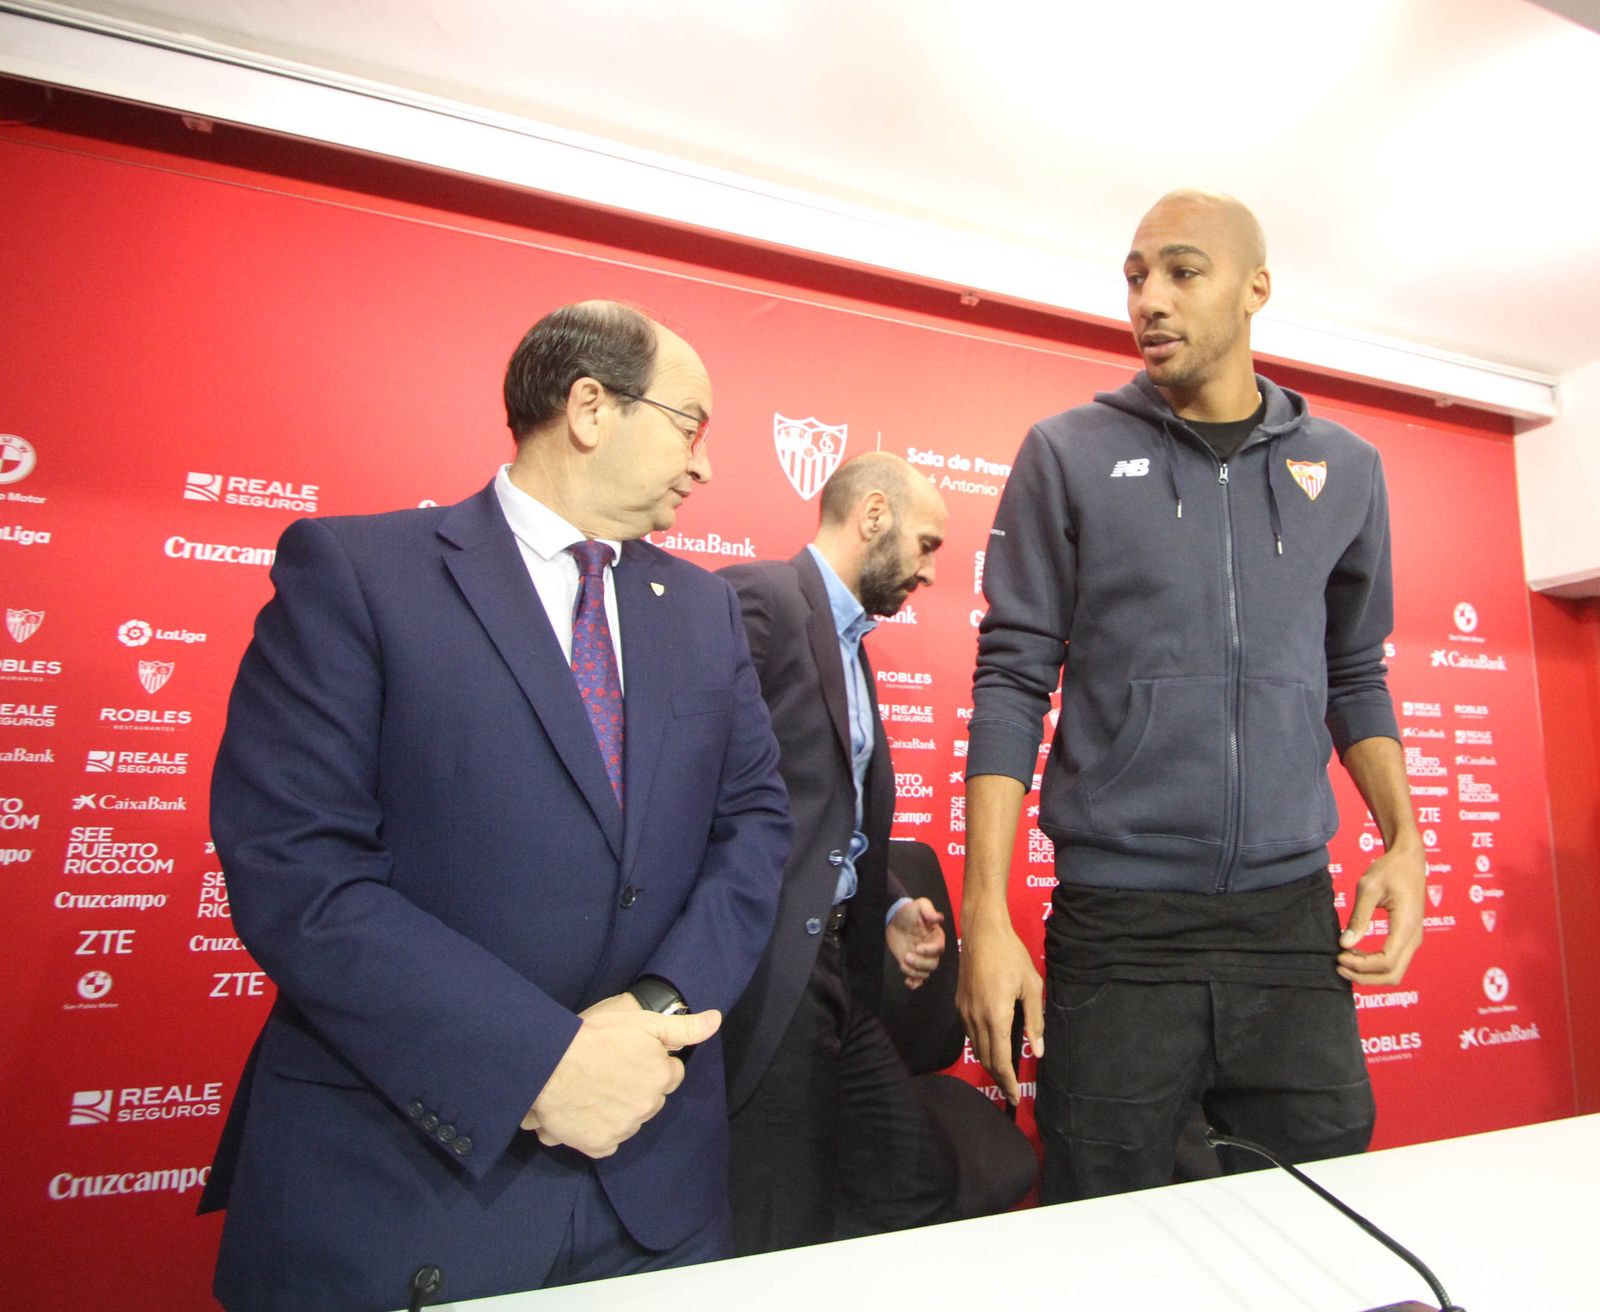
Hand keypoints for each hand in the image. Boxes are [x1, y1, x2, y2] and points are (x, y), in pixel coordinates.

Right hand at [520, 1000, 720, 1157]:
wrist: (551, 1065)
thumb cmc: (595, 1037)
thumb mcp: (643, 1022)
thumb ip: (684, 1027)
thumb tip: (716, 1020)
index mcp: (660, 1076)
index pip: (670, 1075)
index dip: (653, 1064)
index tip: (632, 1057)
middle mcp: (648, 1106)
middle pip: (652, 1099)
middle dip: (638, 1087)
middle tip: (611, 1071)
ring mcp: (625, 1128)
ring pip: (631, 1120)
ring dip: (620, 1109)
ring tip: (595, 1090)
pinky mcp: (601, 1145)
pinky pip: (610, 1141)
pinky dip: (601, 1130)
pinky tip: (587, 1111)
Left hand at [887, 897, 945, 989]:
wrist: (894, 920)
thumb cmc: (909, 912)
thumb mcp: (919, 906)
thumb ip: (929, 911)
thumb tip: (939, 918)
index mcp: (936, 937)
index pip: (938, 947)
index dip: (929, 950)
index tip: (918, 948)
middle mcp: (931, 950)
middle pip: (933, 963)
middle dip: (920, 963)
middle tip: (906, 956)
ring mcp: (922, 959)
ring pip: (925, 972)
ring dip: (915, 972)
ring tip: (903, 964)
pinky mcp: (913, 965)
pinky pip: (918, 979)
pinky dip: (914, 983)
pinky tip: (907, 982)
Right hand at [956, 915, 1042, 1104]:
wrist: (982, 933)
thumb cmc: (1012, 956)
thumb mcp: (1031, 987)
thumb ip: (1035, 1021)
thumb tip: (1038, 1051)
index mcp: (996, 1016)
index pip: (1000, 1060)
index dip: (1008, 1082)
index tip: (1014, 1098)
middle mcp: (976, 1018)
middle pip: (986, 1059)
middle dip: (999, 1078)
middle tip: (1011, 1092)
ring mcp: (964, 1011)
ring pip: (976, 1048)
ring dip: (989, 1063)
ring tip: (1004, 1073)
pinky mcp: (959, 1004)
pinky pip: (970, 1034)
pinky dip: (981, 1047)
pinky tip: (991, 1046)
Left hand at [1337, 839, 1424, 986]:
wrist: (1410, 859)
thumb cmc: (1390, 869)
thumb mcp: (1368, 888)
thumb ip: (1358, 917)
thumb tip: (1345, 944)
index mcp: (1406, 925)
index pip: (1386, 961)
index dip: (1361, 966)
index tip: (1339, 956)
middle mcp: (1414, 937)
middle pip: (1393, 975)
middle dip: (1365, 977)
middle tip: (1339, 966)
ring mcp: (1414, 938)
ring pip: (1395, 972)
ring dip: (1370, 973)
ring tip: (1345, 962)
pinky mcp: (1408, 937)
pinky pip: (1395, 961)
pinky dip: (1375, 965)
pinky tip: (1356, 954)